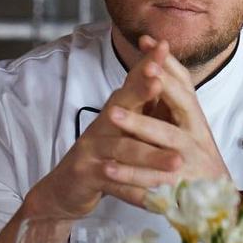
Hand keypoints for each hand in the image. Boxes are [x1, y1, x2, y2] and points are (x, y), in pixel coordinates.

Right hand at [25, 45, 182, 219]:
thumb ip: (141, 107)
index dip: (146, 65)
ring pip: (123, 150)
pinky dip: (133, 189)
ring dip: (150, 155)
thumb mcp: (122, 128)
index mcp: (115, 111)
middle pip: (122, 105)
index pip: (132, 83)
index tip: (162, 46)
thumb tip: (168, 77)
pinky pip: (113, 183)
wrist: (65, 188)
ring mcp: (91, 149)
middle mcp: (101, 125)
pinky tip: (152, 196)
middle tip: (160, 80)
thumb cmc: (103, 154)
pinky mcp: (86, 175)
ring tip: (177, 161)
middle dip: (141, 91)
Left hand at [103, 35, 231, 196]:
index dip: (167, 61)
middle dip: (161, 86)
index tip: (147, 41)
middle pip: (182, 105)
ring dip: (139, 125)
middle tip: (143, 68)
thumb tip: (154, 58)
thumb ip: (172, 97)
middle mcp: (197, 134)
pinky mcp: (180, 187)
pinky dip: (131, 175)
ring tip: (111, 114)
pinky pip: (153, 179)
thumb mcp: (188, 126)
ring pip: (167, 139)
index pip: (185, 83)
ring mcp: (191, 160)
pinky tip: (109, 168)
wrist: (218, 202)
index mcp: (196, 118)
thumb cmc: (195, 156)